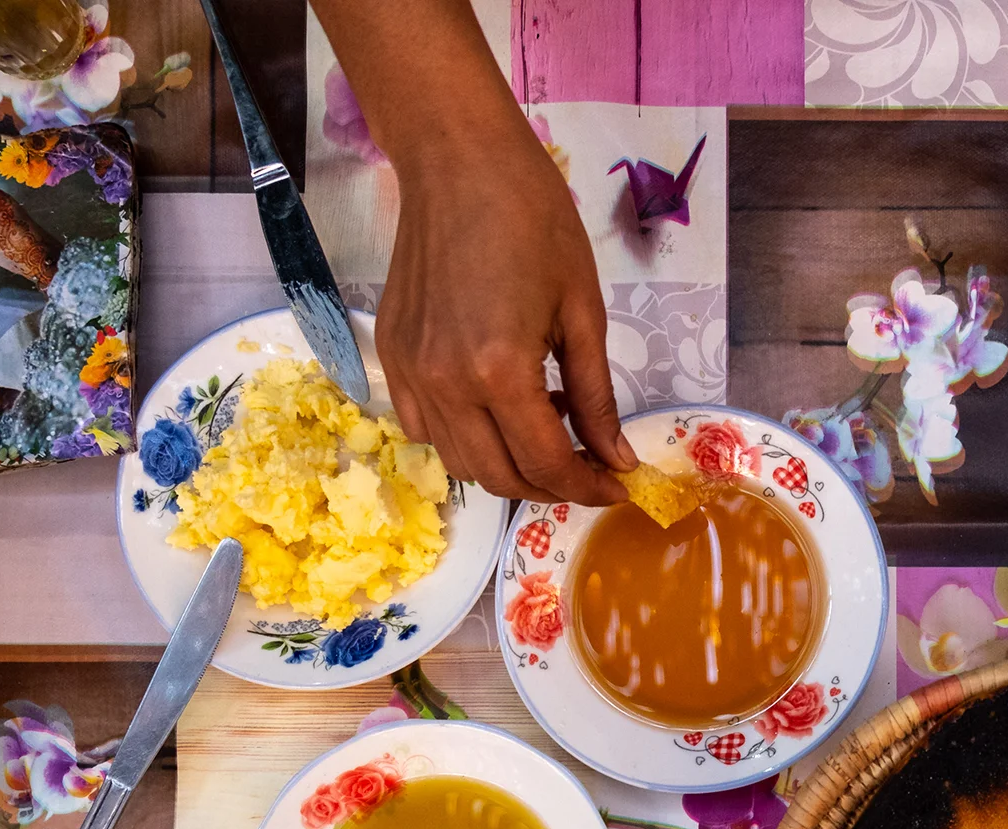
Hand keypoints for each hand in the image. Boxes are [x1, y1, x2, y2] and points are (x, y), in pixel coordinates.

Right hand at [378, 117, 633, 503]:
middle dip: (550, 487)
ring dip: (507, 466)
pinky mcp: (391, 358)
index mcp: (499, 371)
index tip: (615, 485)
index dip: (586, 487)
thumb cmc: (534, 220)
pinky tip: (498, 408)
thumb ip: (596, 397)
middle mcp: (445, 383)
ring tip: (546, 429)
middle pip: (498, 477)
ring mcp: (409, 373)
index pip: (546, 463)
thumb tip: (615, 458)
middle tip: (586, 469)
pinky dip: (465, 440)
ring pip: (458, 462)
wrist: (459, 162)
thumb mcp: (583, 312)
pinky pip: (425, 429)